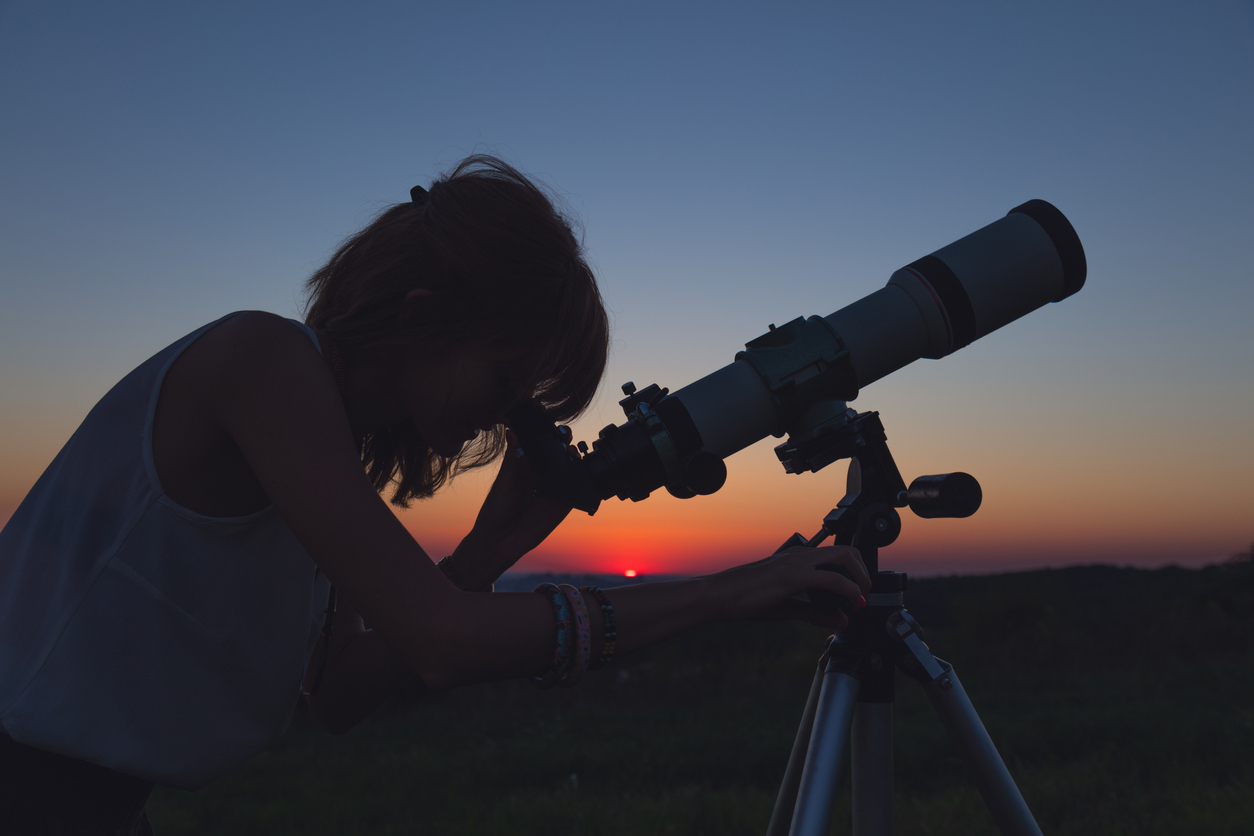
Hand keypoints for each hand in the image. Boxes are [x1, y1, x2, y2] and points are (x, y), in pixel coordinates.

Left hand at [452, 429, 573, 585]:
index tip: (551, 424)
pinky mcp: (560, 506)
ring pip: (568, 472)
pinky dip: (577, 482)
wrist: (497, 541)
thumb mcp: (504, 480)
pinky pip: (573, 491)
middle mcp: (541, 477)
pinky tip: (575, 471)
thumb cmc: (495, 510)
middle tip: (565, 435)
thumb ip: (512, 457)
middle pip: (557, 457)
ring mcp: (552, 491)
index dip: (547, 436)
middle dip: (564, 444)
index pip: (540, 447)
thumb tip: (512, 431)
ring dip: (573, 460)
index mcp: (525, 467)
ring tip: (571, 451)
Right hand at [708, 545, 870, 629]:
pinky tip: (848, 606)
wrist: (719, 596)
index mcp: (798, 558)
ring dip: (860, 580)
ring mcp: (797, 563)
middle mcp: (801, 555)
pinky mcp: (792, 576)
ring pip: (844, 558)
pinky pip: (831, 579)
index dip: (856, 573)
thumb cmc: (745, 598)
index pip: (838, 555)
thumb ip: (816, 612)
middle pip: (848, 551)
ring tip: (859, 601)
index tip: (858, 596)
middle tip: (863, 597)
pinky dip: (848, 591)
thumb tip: (843, 619)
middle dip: (864, 573)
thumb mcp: (787, 607)